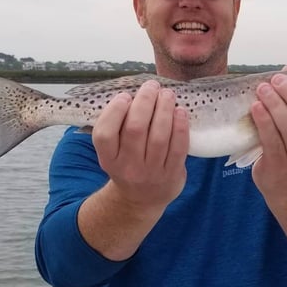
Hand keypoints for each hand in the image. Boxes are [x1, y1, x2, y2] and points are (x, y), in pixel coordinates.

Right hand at [92, 80, 189, 210]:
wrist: (141, 200)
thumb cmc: (128, 165)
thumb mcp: (114, 153)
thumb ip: (118, 128)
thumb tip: (135, 93)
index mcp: (108, 159)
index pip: (105, 134)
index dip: (115, 111)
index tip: (125, 96)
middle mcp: (128, 167)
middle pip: (135, 129)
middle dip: (145, 101)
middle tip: (152, 86)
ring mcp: (151, 172)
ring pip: (159, 135)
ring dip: (164, 109)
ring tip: (167, 94)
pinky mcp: (172, 174)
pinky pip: (178, 147)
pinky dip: (181, 126)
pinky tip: (180, 111)